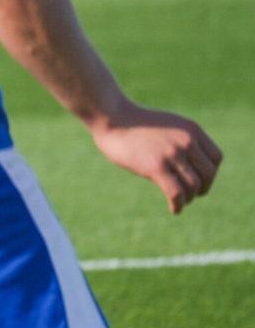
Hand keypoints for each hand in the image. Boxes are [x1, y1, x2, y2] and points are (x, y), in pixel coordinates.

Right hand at [89, 102, 222, 213]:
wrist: (112, 117)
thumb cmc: (135, 122)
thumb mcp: (167, 125)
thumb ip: (182, 139)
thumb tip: (188, 161)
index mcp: (191, 130)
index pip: (216, 158)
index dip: (210, 173)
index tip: (200, 179)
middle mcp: (186, 141)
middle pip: (208, 174)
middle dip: (202, 188)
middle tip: (192, 194)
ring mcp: (172, 154)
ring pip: (193, 185)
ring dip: (188, 198)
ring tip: (180, 202)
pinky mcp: (155, 167)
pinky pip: (176, 192)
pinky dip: (178, 205)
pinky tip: (174, 210)